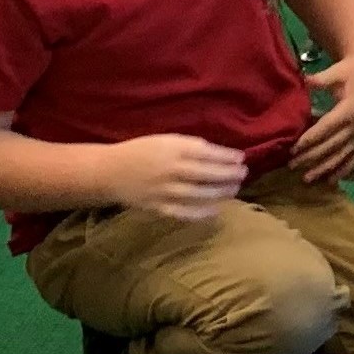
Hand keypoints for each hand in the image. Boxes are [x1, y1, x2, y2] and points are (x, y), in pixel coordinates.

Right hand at [108, 133, 250, 218]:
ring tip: (234, 190)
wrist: (109, 172)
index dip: (227, 157)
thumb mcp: (164, 140)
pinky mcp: (159, 207)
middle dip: (229, 175)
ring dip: (221, 193)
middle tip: (243, 174)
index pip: (207, 153)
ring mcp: (165, 191)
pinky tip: (216, 210)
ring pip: (200, 194)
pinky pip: (184, 213)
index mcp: (172, 149)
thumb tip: (217, 154)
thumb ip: (188, 146)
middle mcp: (171, 170)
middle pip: (208, 174)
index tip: (241, 158)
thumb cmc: (141, 151)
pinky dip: (202, 213)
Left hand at [289, 54, 353, 185]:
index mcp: (350, 109)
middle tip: (292, 165)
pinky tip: (331, 181)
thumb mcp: (336, 72)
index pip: (327, 128)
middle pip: (332, 145)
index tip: (294, 149)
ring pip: (342, 155)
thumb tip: (302, 81)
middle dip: (312, 156)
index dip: (310, 139)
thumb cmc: (351, 70)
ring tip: (307, 178)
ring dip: (325, 168)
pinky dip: (343, 170)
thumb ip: (320, 80)